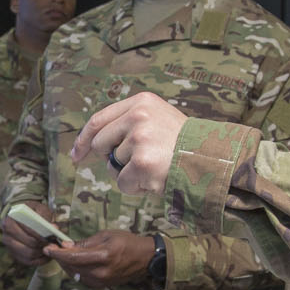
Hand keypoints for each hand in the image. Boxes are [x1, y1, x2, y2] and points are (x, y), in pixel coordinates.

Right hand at [0, 207, 61, 266]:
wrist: (19, 216)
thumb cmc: (30, 212)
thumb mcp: (38, 209)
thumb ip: (46, 217)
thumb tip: (54, 227)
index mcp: (10, 221)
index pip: (29, 230)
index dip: (42, 235)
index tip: (52, 236)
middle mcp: (6, 235)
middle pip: (29, 244)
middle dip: (43, 245)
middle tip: (53, 243)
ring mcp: (9, 247)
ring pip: (29, 255)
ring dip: (42, 253)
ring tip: (50, 248)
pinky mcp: (13, 254)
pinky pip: (28, 261)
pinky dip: (39, 260)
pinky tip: (46, 254)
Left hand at [44, 230, 154, 287]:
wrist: (145, 258)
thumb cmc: (127, 242)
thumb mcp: (106, 235)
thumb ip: (85, 243)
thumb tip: (66, 246)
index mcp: (103, 256)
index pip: (73, 257)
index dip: (58, 253)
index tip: (47, 248)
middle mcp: (101, 272)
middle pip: (72, 267)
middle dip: (60, 258)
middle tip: (53, 249)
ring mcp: (102, 281)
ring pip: (75, 274)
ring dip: (67, 264)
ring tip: (63, 255)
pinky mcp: (103, 286)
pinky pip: (83, 279)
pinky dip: (76, 270)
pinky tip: (75, 263)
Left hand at [71, 92, 186, 194]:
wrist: (213, 160)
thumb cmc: (185, 145)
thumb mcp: (158, 119)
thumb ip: (129, 123)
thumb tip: (93, 143)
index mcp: (141, 102)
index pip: (99, 119)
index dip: (84, 139)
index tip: (76, 154)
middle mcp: (138, 116)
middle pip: (102, 143)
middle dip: (112, 158)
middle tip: (140, 161)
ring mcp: (139, 139)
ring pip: (114, 166)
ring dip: (130, 174)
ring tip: (157, 167)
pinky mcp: (141, 163)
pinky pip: (123, 183)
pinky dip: (136, 188)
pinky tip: (156, 179)